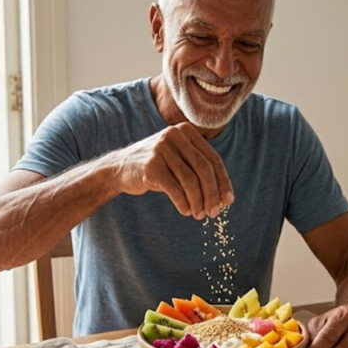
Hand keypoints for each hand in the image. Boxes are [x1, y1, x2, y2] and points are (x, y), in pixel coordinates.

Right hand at [112, 122, 233, 218]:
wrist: (120, 168)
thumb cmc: (156, 167)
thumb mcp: (178, 160)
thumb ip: (198, 170)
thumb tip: (223, 197)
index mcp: (186, 131)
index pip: (212, 159)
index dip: (223, 181)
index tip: (228, 201)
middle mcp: (174, 135)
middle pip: (203, 168)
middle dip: (212, 193)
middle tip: (214, 212)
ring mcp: (161, 149)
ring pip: (190, 180)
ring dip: (198, 201)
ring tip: (200, 215)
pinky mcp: (151, 165)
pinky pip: (174, 188)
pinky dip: (183, 203)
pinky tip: (186, 211)